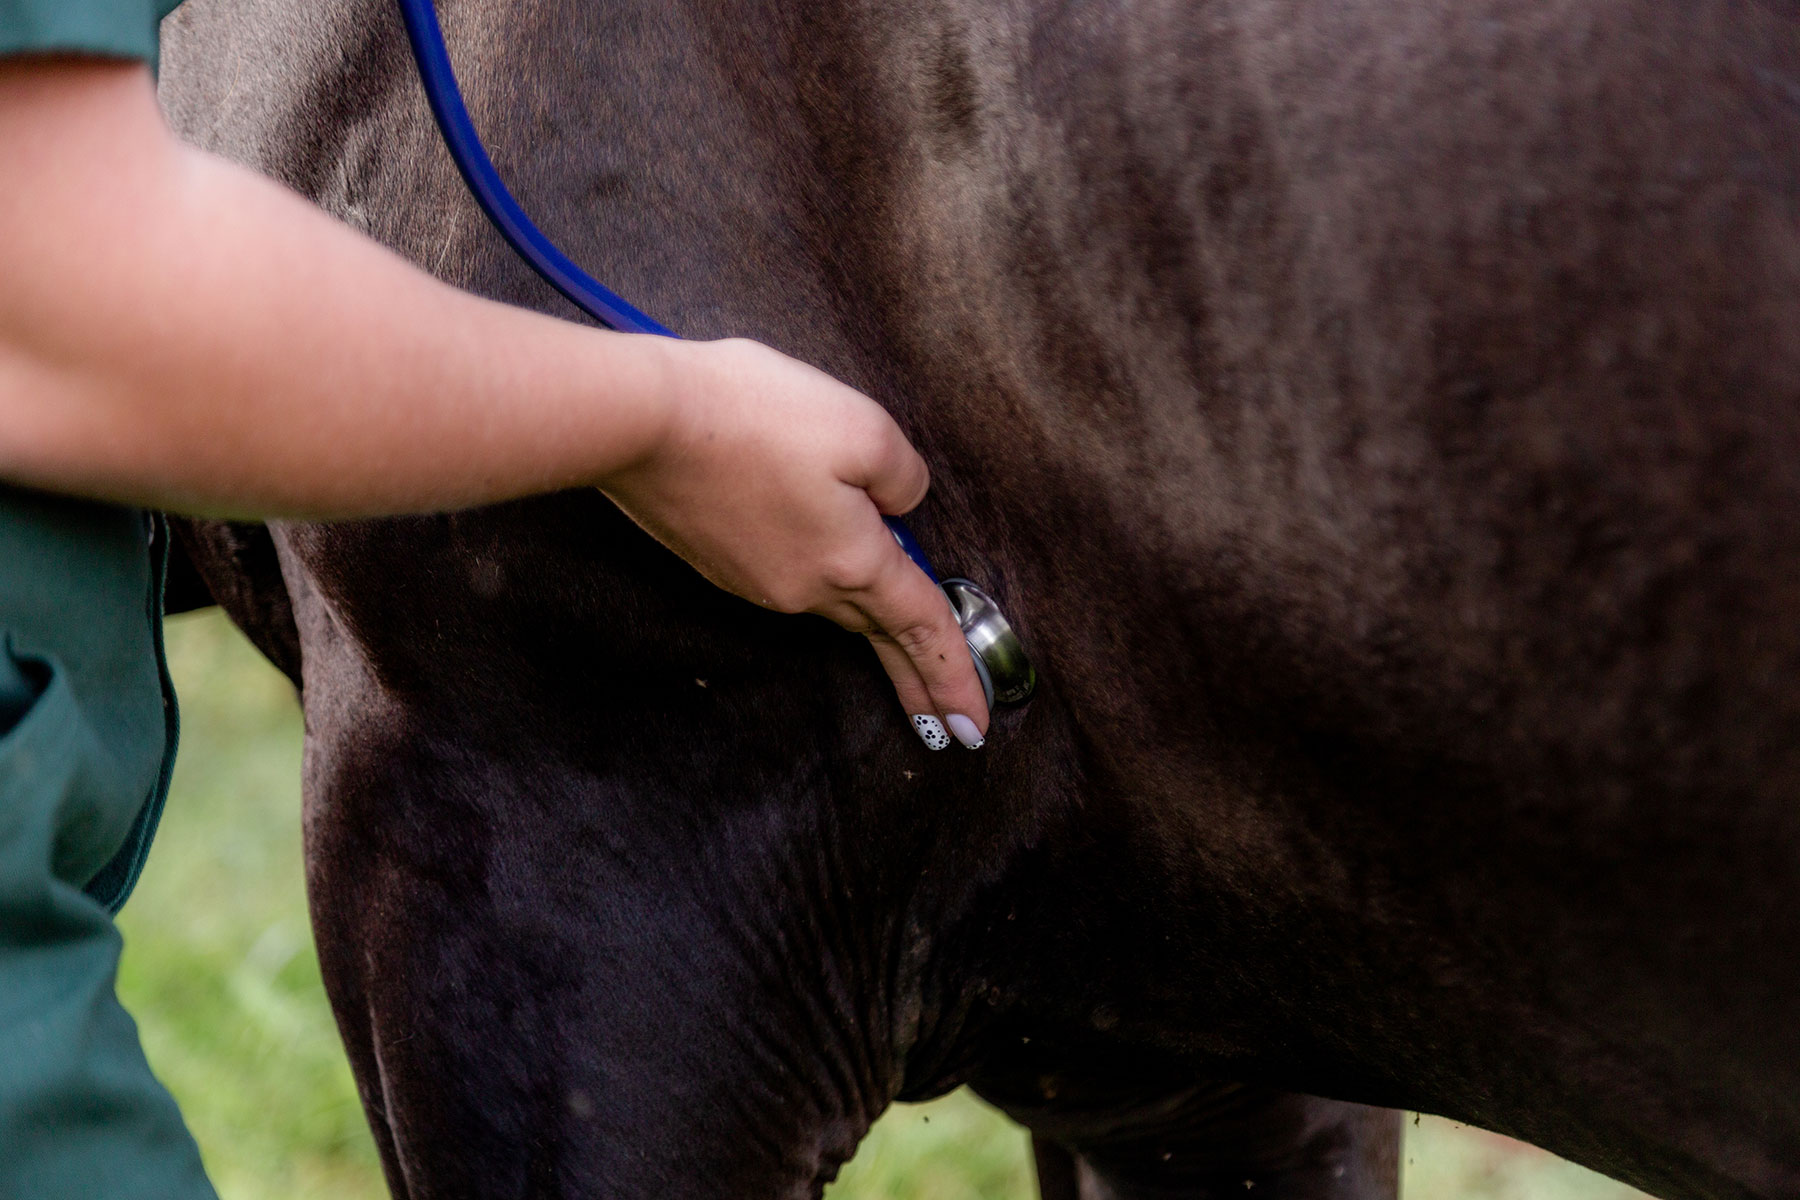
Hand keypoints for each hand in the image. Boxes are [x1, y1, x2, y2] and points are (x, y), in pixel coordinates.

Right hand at [601, 338, 989, 747]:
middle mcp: (806, 587)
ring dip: (868, 617)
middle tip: (952, 723)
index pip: (923, 628)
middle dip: (918, 677)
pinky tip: (819, 548)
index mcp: (854, 562)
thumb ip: (903, 476)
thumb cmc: (753, 415)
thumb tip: (900, 505)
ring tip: (898, 631)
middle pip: (878, 632)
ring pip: (832, 600)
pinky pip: (791, 575)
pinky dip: (818, 573)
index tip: (977, 725)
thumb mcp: (863, 427)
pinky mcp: (720, 560)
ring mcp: (757, 580)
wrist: (638, 422)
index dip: (956, 674)